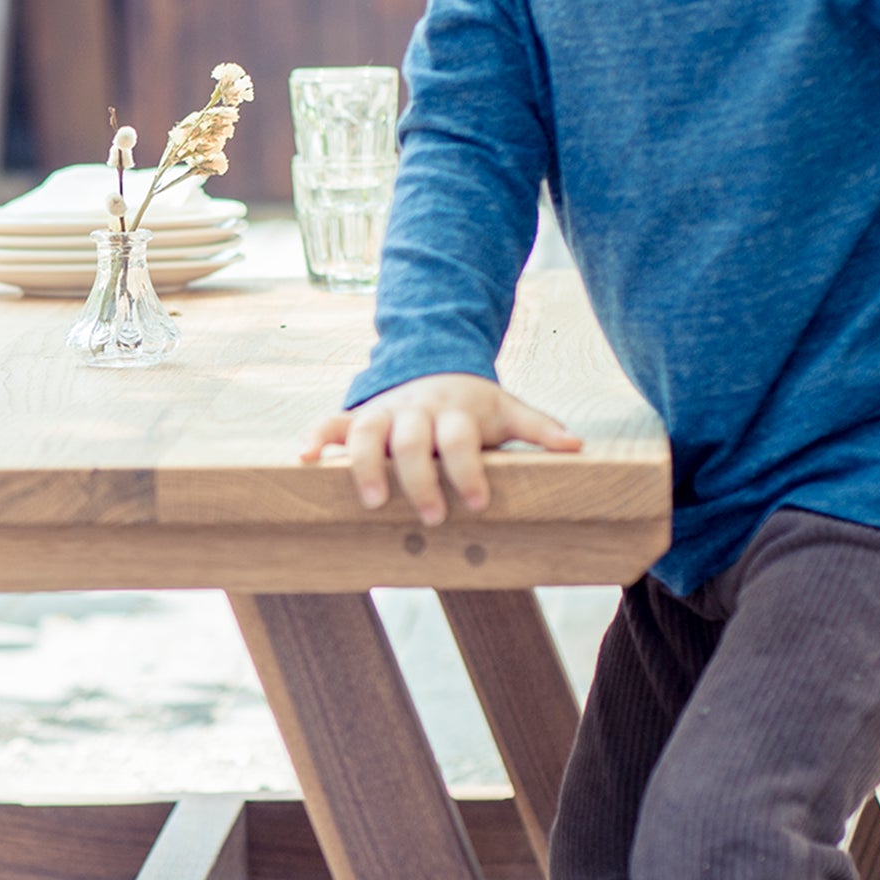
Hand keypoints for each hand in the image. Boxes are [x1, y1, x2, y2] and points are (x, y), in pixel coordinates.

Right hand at [302, 373, 582, 523]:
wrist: (435, 362)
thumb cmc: (474, 405)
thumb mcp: (507, 410)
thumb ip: (538, 428)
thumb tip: (577, 448)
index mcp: (454, 410)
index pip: (459, 438)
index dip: (467, 469)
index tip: (478, 502)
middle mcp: (415, 408)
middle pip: (412, 439)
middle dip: (420, 478)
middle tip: (432, 517)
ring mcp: (383, 411)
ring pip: (366, 431)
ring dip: (365, 464)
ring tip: (373, 502)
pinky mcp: (357, 416)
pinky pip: (330, 423)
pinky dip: (313, 438)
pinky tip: (302, 459)